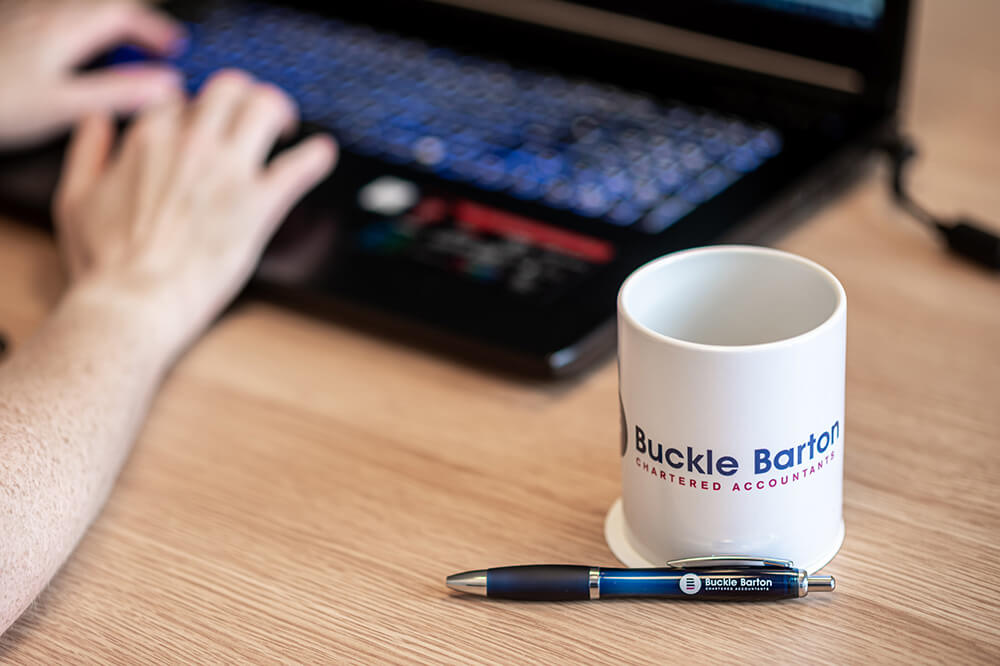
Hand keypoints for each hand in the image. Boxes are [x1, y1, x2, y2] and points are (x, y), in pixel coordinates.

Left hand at [0, 0, 184, 148]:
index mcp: (65, 29)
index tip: (176, 47)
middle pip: (103, 5)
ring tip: (122, 46)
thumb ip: (117, 93)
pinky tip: (73, 50)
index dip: (156, 29)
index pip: (124, 14)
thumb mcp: (63, 106)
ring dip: (107, 22)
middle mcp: (45, 15)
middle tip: (156, 45)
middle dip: (135, 23)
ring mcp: (24, 18)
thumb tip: (164, 86)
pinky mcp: (10, 29)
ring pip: (78, 8)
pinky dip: (78, 28)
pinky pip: (55, 16)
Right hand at [53, 69, 337, 357]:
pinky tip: (323, 154)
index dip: (191, 110)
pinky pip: (299, 167)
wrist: (132, 303)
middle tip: (251, 118)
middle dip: (241, 97)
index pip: (178, 99)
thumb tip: (97, 123)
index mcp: (148, 140)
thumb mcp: (74, 198)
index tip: (200, 126)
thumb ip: (88, 153)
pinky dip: (316, 156)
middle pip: (227, 89)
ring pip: (265, 108)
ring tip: (286, 127)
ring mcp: (228, 172)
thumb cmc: (103, 263)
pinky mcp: (259, 205)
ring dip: (279, 111)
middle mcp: (192, 145)